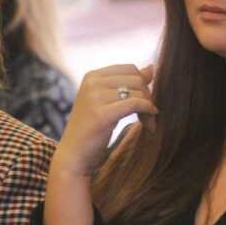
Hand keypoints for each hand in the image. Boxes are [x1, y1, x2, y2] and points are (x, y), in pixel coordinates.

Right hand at [53, 63, 156, 177]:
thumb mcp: (108, 102)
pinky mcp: (102, 114)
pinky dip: (148, 112)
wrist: (73, 157)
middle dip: (148, 96)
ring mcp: (95, 97)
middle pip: (136, 78)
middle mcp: (92, 83)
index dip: (142, 85)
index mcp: (92, 76)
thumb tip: (151, 67)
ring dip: (149, 108)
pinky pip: (135, 104)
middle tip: (149, 115)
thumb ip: (127, 84)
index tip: (145, 103)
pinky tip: (150, 123)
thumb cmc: (92, 131)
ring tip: (148, 123)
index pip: (130, 69)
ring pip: (138, 91)